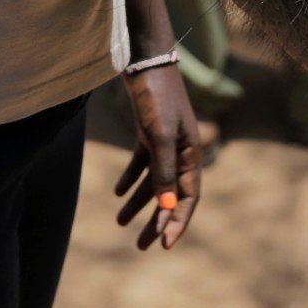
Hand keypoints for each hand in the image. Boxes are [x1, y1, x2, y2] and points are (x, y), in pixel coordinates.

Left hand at [115, 63, 202, 249]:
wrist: (145, 61)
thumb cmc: (157, 98)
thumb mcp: (159, 136)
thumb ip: (163, 171)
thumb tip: (166, 207)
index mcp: (190, 154)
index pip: (187, 197)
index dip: (178, 222)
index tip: (164, 246)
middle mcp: (181, 150)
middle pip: (170, 194)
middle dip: (157, 220)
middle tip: (141, 246)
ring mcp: (165, 141)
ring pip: (154, 181)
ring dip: (139, 202)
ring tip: (120, 223)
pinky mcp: (149, 132)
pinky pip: (142, 163)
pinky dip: (131, 179)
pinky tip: (117, 193)